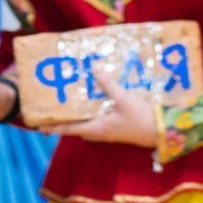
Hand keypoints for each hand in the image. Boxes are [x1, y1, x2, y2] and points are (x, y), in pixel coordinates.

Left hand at [38, 67, 157, 146]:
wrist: (165, 132)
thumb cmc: (142, 118)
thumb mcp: (124, 98)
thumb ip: (107, 83)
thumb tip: (93, 68)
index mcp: (97, 128)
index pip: (69, 128)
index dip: (53, 127)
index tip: (38, 126)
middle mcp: (100, 133)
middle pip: (75, 129)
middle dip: (63, 122)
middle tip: (52, 112)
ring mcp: (110, 134)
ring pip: (87, 127)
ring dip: (78, 119)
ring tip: (69, 108)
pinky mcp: (118, 131)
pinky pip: (99, 125)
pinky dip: (92, 117)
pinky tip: (94, 106)